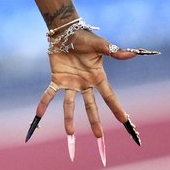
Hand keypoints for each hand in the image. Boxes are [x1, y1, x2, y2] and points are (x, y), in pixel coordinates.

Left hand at [24, 28, 159, 165]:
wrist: (66, 33)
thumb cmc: (85, 38)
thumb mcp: (100, 45)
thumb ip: (114, 51)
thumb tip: (131, 54)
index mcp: (97, 77)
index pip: (109, 96)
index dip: (116, 108)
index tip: (124, 120)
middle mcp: (85, 84)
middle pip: (91, 106)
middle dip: (94, 120)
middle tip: (98, 136)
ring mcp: (70, 84)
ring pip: (70, 104)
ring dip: (69, 118)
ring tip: (69, 133)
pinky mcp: (57, 80)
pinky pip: (49, 94)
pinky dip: (44, 104)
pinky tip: (38, 115)